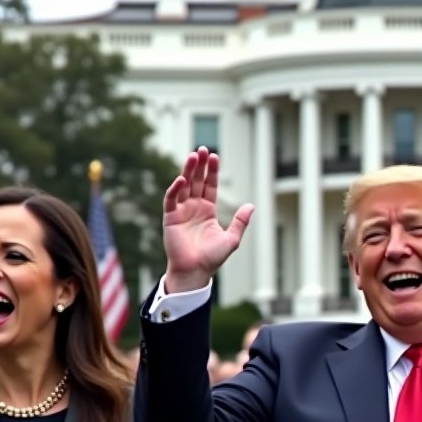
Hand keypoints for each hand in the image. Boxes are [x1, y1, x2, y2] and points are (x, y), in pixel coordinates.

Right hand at [163, 147, 254, 292]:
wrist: (195, 271)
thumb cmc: (212, 258)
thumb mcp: (231, 238)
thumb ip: (240, 221)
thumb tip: (252, 206)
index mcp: (208, 211)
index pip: (210, 186)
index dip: (212, 171)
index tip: (214, 156)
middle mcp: (194, 208)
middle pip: (196, 181)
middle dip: (199, 165)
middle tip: (202, 149)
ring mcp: (181, 211)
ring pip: (184, 186)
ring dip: (188, 170)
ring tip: (193, 156)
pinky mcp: (170, 217)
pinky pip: (171, 199)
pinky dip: (175, 189)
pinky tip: (182, 179)